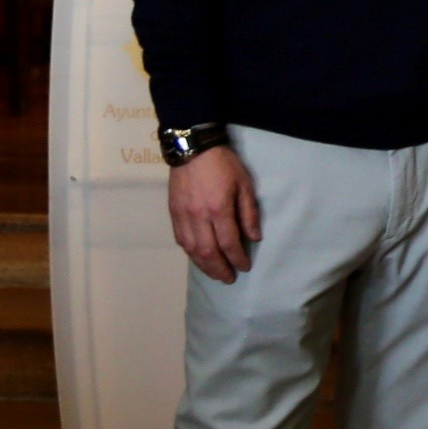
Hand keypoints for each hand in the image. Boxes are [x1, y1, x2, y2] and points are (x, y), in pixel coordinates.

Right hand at [169, 148, 259, 283]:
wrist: (192, 149)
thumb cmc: (224, 165)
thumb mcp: (245, 185)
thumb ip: (249, 213)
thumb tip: (254, 238)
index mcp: (219, 209)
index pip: (229, 243)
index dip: (237, 258)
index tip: (245, 267)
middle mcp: (198, 217)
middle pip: (208, 251)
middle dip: (220, 268)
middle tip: (229, 279)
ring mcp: (182, 216)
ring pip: (192, 249)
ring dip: (204, 265)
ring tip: (215, 274)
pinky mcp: (173, 213)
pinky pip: (181, 239)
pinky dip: (190, 253)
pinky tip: (198, 258)